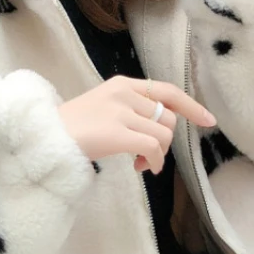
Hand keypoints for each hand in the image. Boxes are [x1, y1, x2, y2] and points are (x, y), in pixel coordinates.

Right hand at [57, 75, 215, 173]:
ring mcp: (120, 112)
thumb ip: (129, 109)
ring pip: (163, 134)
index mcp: (121, 84)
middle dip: (164, 140)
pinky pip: (153, 148)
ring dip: (158, 155)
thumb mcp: (102, 107)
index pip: (167, 91)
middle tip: (148, 157)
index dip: (191, 106)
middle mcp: (124, 93)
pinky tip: (144, 169)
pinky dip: (155, 162)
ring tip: (143, 165)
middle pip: (167, 117)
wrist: (45, 137)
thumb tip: (158, 129)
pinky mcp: (117, 132)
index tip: (208, 119)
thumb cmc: (71, 128)